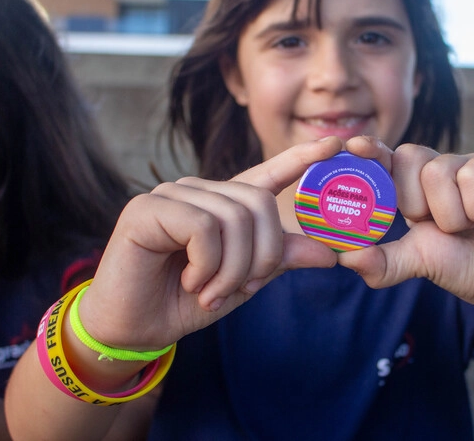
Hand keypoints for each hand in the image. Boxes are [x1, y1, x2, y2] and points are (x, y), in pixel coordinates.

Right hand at [78, 137, 342, 351]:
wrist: (136, 329)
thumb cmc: (187, 300)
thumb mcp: (244, 280)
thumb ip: (280, 259)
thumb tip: (331, 252)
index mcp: (225, 204)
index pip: (268, 173)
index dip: (301, 158)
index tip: (337, 144)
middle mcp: (200, 191)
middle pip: (258, 204)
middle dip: (261, 256)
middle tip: (242, 287)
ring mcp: (173, 194)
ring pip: (233, 218)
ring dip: (231, 269)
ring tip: (211, 291)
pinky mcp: (148, 207)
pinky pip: (202, 226)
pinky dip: (206, 264)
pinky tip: (191, 280)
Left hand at [339, 137, 473, 314]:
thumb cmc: (466, 266)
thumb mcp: (418, 263)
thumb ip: (383, 262)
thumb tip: (346, 258)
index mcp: (414, 186)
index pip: (387, 158)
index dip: (371, 150)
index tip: (355, 147)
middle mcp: (441, 168)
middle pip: (409, 158)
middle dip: (419, 204)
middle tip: (443, 227)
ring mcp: (473, 163)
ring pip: (440, 172)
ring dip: (454, 216)